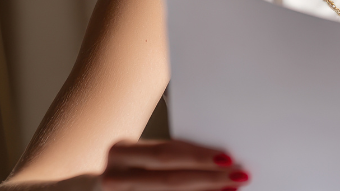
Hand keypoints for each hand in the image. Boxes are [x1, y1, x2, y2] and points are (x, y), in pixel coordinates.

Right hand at [97, 139, 250, 190]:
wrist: (101, 188)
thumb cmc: (131, 167)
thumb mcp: (142, 154)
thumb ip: (169, 154)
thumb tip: (217, 156)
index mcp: (121, 152)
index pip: (166, 153)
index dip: (198, 156)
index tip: (227, 157)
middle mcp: (115, 176)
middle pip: (170, 179)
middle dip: (208, 177)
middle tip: (238, 175)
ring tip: (229, 188)